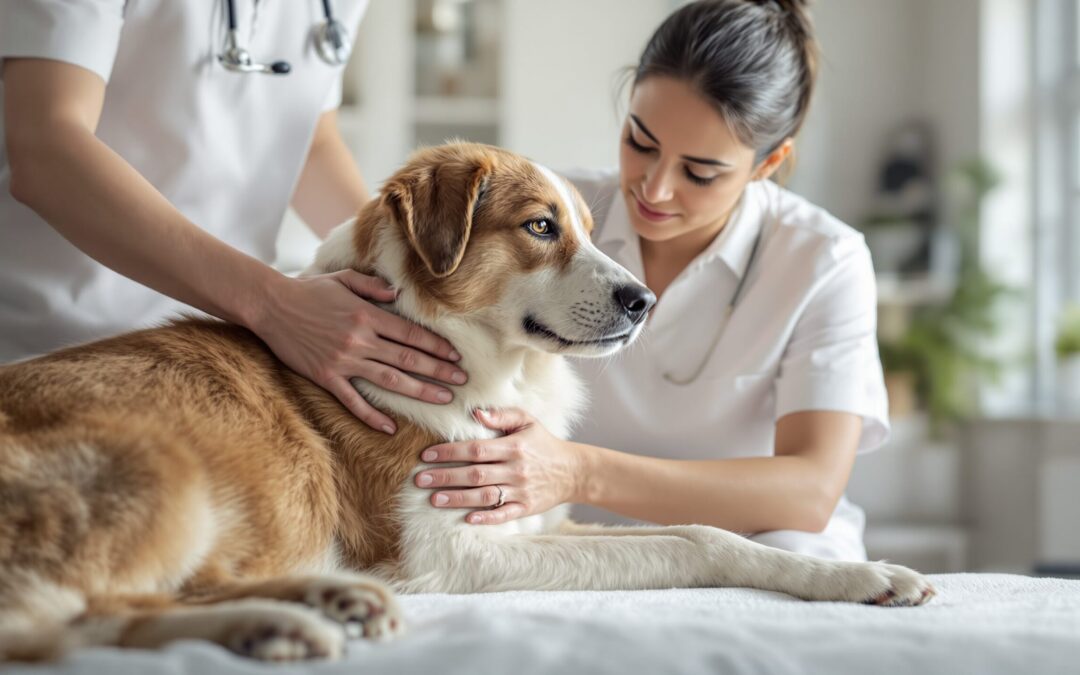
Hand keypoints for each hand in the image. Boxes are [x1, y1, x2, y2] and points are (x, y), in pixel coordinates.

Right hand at [250, 270, 466, 433]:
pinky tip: (391, 427)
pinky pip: (353, 401)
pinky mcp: (326, 377)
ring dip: (420, 391)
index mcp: (367, 315)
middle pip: (408, 359)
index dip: (436, 347)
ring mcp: (343, 361)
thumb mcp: (344, 279)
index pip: (411, 334)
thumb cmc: (309, 290)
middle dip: (439, 371)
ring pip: (390, 380)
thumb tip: (399, 295)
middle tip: (461, 380)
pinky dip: (372, 416)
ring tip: (443, 398)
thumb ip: (374, 287)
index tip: (455, 356)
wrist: (271, 306)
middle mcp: (360, 339)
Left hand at [415, 408, 585, 524]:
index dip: (449, 452)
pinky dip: (486, 518)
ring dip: (458, 498)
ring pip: (485, 496)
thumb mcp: (527, 421)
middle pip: (475, 474)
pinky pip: (504, 514)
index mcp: (513, 446)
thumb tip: (475, 413)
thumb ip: (502, 415)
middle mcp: (515, 469)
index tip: (426, 455)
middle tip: (419, 480)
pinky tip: (467, 519)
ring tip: (433, 500)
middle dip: (445, 477)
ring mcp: (521, 491)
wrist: (573, 471)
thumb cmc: (544, 443)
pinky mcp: (526, 508)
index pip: (475, 449)